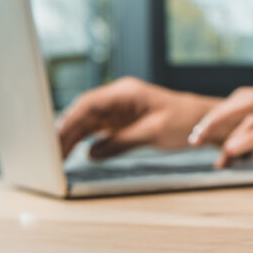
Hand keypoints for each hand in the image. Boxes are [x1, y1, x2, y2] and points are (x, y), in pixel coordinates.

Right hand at [57, 77, 217, 159]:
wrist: (202, 120)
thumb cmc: (185, 121)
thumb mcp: (153, 133)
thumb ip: (121, 142)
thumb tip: (91, 153)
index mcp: (127, 92)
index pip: (89, 104)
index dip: (70, 120)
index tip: (55, 137)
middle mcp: (118, 98)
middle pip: (83, 113)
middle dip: (64, 132)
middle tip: (49, 155)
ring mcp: (117, 110)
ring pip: (85, 122)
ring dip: (70, 139)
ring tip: (54, 159)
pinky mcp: (119, 122)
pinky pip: (94, 130)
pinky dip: (81, 141)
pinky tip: (69, 154)